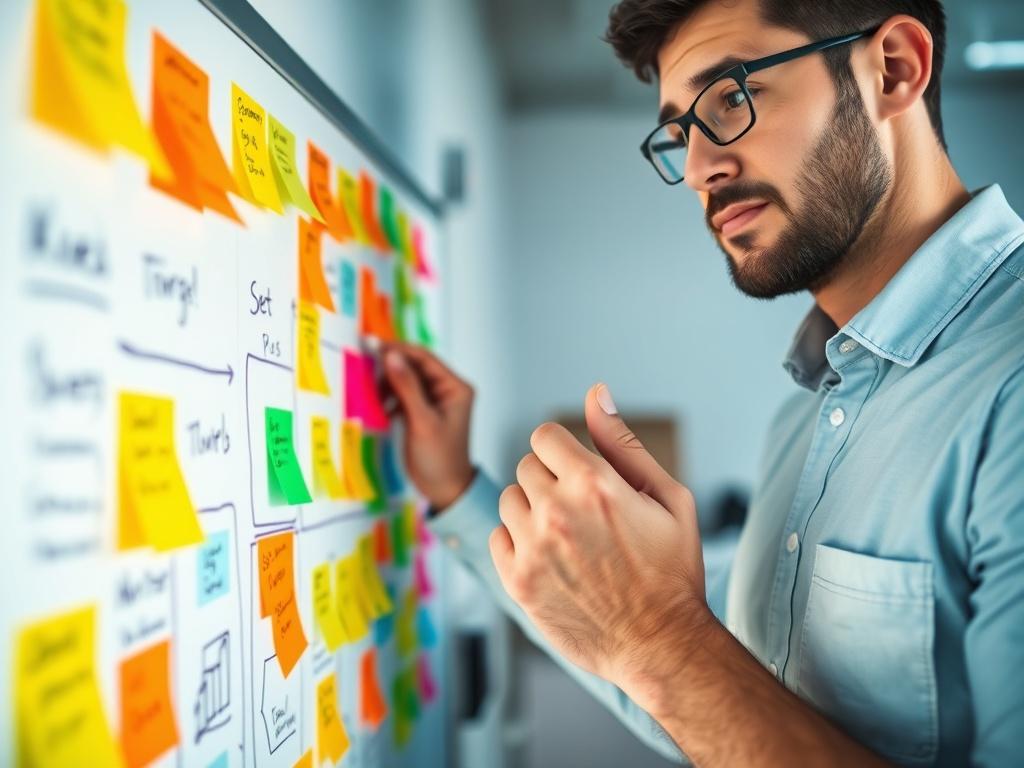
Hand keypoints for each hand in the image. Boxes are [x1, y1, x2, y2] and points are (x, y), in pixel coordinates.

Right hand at [382, 341, 475, 510]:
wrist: (446, 490)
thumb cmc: (440, 458)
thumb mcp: (423, 421)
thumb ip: (407, 387)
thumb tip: (391, 355)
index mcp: (456, 387)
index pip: (424, 358)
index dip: (398, 349)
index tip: (371, 345)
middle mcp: (447, 389)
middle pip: (414, 367)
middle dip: (390, 368)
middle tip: (365, 370)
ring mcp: (435, 401)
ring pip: (406, 380)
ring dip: (388, 384)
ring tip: (372, 395)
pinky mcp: (423, 412)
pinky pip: (403, 395)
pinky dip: (390, 398)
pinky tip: (380, 408)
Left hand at [490, 382, 710, 709]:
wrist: (660, 644)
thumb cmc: (671, 569)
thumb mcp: (667, 496)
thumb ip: (622, 442)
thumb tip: (595, 393)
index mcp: (594, 484)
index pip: (544, 436)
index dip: (563, 451)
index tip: (578, 473)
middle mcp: (556, 512)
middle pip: (526, 467)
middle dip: (551, 481)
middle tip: (583, 512)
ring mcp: (532, 549)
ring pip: (509, 500)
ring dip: (532, 511)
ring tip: (568, 537)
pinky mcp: (516, 581)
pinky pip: (498, 538)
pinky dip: (518, 544)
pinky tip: (552, 560)